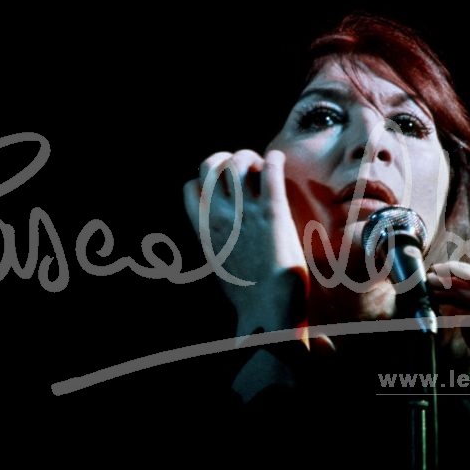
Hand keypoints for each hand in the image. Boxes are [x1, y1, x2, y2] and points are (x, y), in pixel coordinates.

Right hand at [184, 149, 308, 337]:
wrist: (270, 312)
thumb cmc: (250, 296)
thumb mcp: (220, 267)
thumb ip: (217, 244)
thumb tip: (221, 237)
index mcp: (204, 230)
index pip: (189, 187)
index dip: (205, 177)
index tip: (223, 182)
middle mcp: (220, 217)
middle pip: (210, 165)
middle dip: (226, 158)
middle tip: (246, 168)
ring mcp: (245, 212)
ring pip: (238, 161)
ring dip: (251, 157)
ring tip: (264, 167)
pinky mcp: (273, 212)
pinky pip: (269, 169)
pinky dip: (274, 158)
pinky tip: (280, 160)